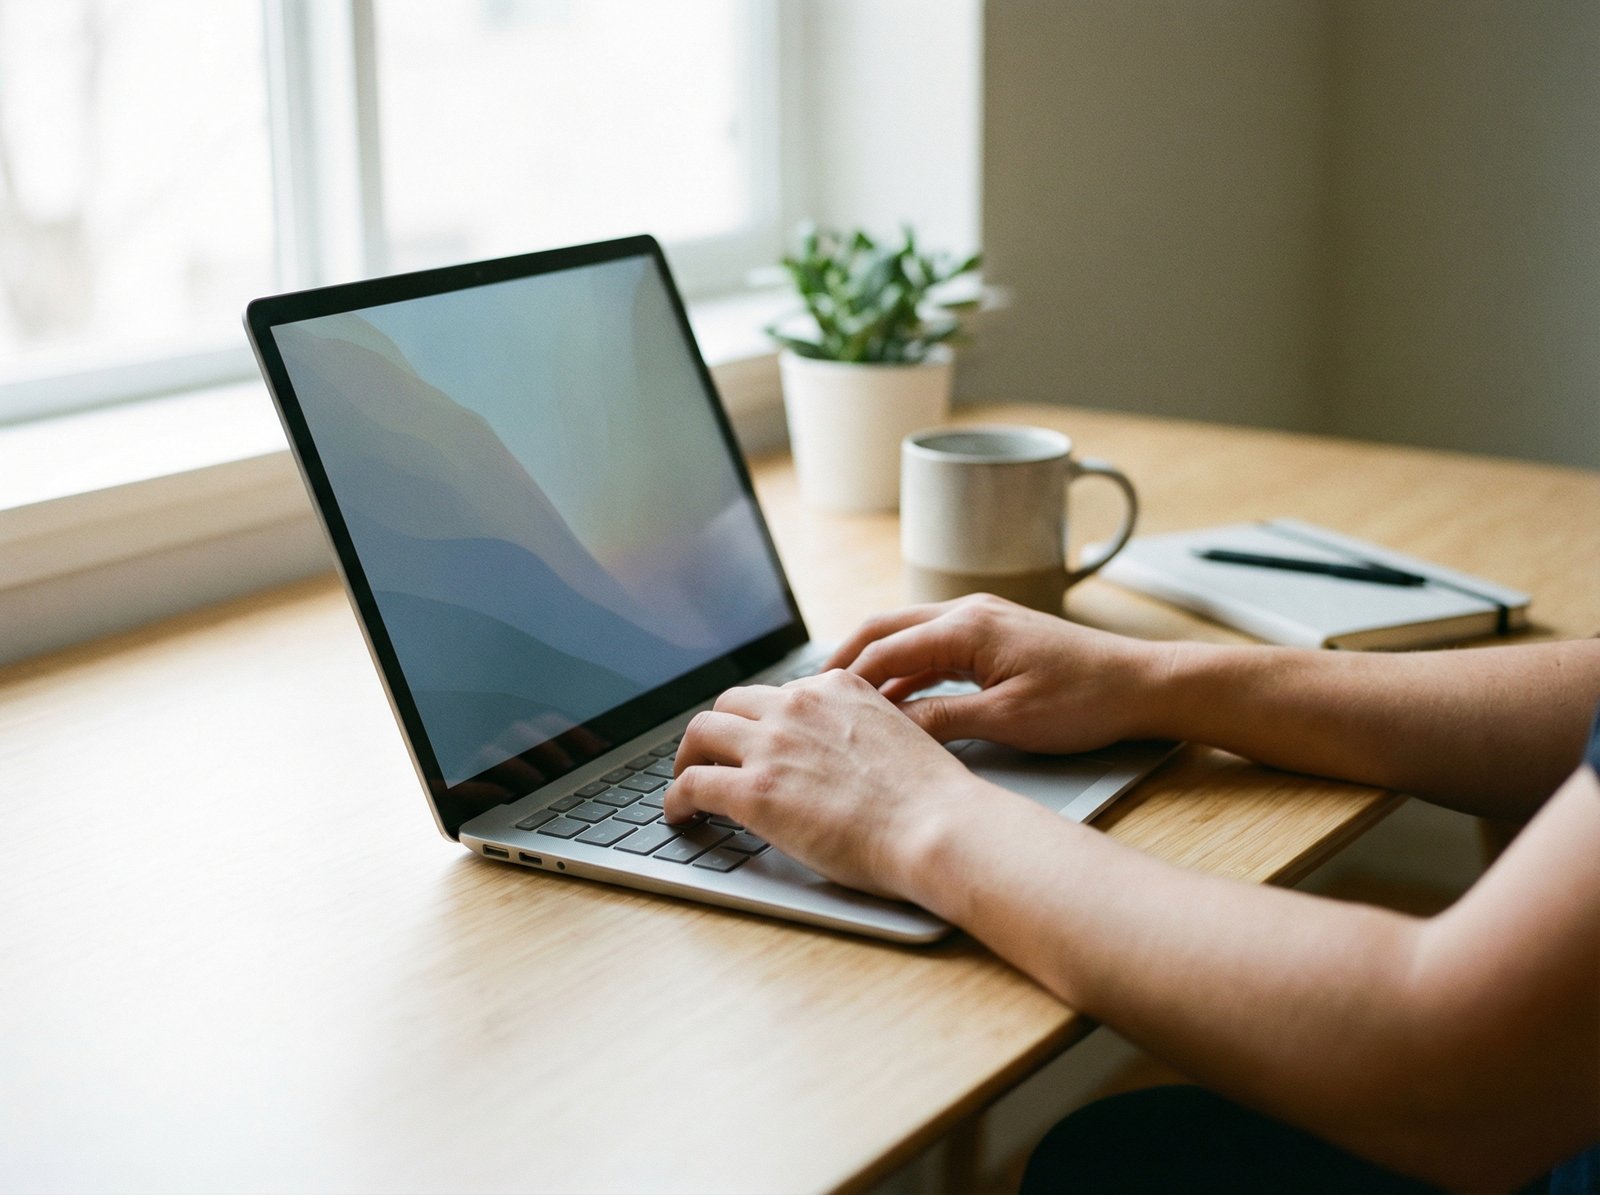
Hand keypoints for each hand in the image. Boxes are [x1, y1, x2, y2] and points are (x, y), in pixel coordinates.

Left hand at [666, 670, 998, 898]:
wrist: (937, 826)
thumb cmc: (930, 800)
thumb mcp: (897, 735)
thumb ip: (857, 731)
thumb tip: (837, 757)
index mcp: (837, 687)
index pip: (780, 692)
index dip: (761, 719)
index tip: (754, 738)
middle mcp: (799, 704)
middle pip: (732, 703)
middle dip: (718, 730)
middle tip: (713, 757)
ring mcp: (772, 745)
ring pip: (701, 733)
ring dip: (687, 758)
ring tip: (684, 782)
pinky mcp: (753, 790)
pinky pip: (692, 784)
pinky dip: (675, 799)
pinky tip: (679, 816)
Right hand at [825, 593, 1170, 755]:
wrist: (1142, 683)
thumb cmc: (1086, 700)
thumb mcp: (1009, 721)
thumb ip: (943, 721)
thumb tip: (892, 731)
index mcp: (966, 627)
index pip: (884, 650)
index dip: (845, 680)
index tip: (814, 707)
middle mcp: (968, 611)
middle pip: (884, 628)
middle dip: (844, 660)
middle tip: (808, 695)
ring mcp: (981, 619)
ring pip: (907, 634)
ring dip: (874, 664)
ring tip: (842, 700)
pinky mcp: (993, 634)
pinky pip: (933, 645)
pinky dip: (906, 668)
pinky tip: (895, 700)